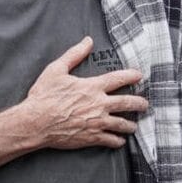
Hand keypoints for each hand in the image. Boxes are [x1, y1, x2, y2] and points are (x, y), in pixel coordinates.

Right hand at [23, 37, 147, 149]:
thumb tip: (87, 41)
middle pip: (127, 102)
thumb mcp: (56, 70)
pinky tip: (120, 141)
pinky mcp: (91, 137)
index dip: (131, 76)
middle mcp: (99, 104)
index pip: (118, 79)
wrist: (36, 122)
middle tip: (145, 104)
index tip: (139, 76)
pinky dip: (118, 141)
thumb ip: (74, 54)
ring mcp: (97, 122)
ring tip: (134, 125)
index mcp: (92, 87)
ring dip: (131, 124)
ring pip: (122, 124)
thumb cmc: (44, 96)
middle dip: (139, 103)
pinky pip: (111, 140)